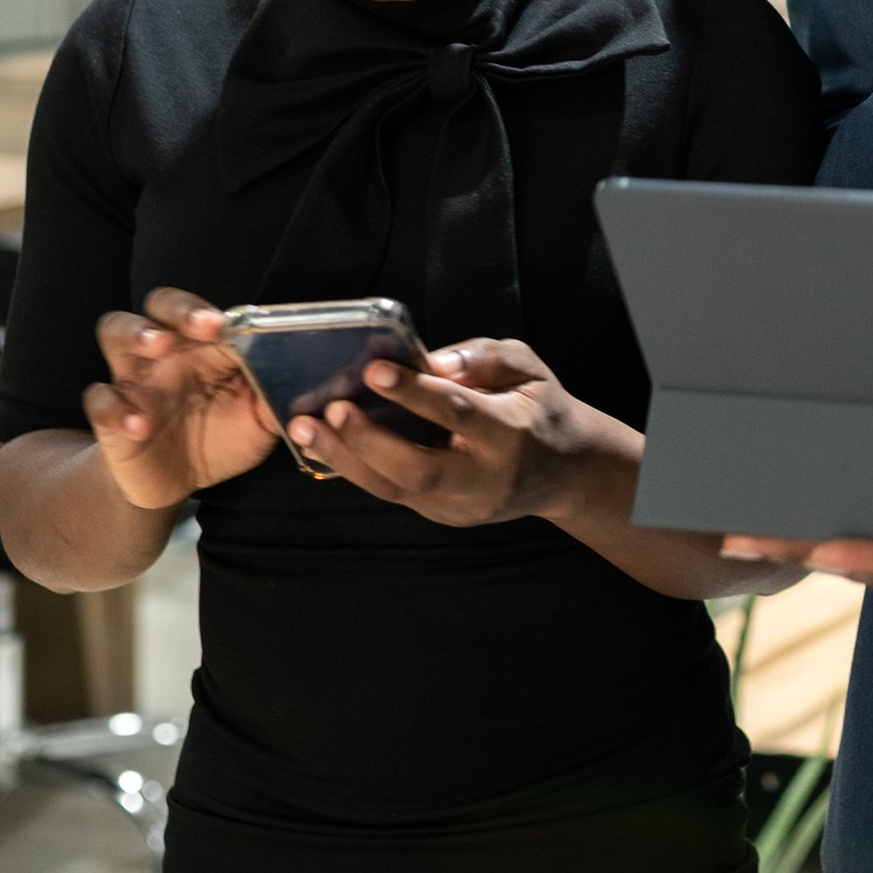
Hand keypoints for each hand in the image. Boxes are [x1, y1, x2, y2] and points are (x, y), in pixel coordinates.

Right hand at [82, 290, 278, 509]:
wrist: (175, 484)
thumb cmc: (219, 440)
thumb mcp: (256, 423)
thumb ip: (276, 400)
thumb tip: (310, 386)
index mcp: (204, 349)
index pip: (204, 313)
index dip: (215, 313)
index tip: (228, 324)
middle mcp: (166, 354)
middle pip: (158, 307)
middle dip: (177, 308)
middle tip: (201, 325)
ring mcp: (133, 380)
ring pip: (116, 332)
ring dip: (136, 333)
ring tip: (157, 347)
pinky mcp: (109, 416)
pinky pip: (99, 399)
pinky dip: (116, 409)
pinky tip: (139, 424)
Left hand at [289, 337, 628, 531]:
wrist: (566, 473)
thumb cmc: (540, 409)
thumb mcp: (527, 368)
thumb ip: (482, 357)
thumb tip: (429, 358)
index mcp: (510, 433)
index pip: (457, 413)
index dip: (414, 392)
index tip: (374, 369)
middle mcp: (484, 477)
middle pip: (418, 469)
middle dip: (368, 440)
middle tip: (331, 409)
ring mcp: (461, 504)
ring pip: (396, 490)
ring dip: (346, 459)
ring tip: (306, 429)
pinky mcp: (443, 515)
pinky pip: (394, 493)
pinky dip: (356, 468)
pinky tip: (325, 445)